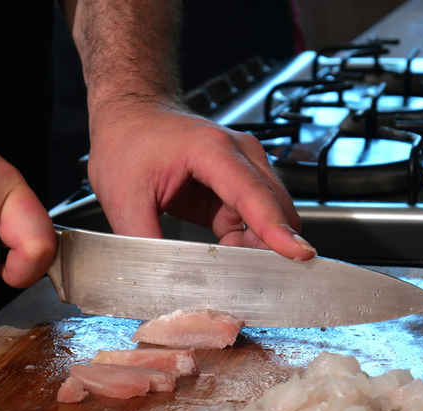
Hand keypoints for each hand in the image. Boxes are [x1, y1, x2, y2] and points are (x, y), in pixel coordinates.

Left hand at [86, 100, 316, 260]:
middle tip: (250, 283)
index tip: (298, 255)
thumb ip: (143, 243)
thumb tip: (159, 282)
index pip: (254, 196)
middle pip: (276, 210)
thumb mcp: (124, 198)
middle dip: (271, 249)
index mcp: (213, 151)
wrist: (130, 116)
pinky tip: (225, 258)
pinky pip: (255, 223)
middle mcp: (240, 156)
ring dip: (257, 249)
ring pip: (271, 219)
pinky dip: (246, 245)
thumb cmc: (128, 141)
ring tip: (228, 271)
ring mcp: (244, 169)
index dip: (276, 230)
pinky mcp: (237, 186)